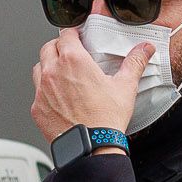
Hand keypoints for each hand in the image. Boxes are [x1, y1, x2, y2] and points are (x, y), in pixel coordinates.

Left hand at [31, 24, 152, 141]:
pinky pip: (37, 92)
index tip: (78, 37)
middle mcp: (53, 72)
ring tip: (62, 74)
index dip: (73, 34)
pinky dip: (45, 90)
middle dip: (59, 47)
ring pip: (39, 67)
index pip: (66, 34)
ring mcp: (42, 90)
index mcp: (74, 61)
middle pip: (48, 48)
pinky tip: (58, 97)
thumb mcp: (125, 86)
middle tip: (70, 54)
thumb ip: (134, 63)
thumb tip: (144, 49)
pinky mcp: (37, 107)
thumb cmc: (105, 119)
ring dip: (48, 66)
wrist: (91, 147)